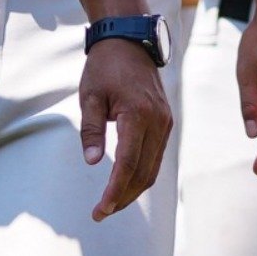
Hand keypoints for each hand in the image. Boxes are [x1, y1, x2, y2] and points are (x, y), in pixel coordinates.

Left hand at [77, 39, 174, 219]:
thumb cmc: (106, 68)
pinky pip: (156, 156)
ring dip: (133, 189)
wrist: (130, 42)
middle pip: (143, 172)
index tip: (101, 209)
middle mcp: (158, 122)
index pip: (128, 163)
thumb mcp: (90, 97)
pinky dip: (142, 175)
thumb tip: (92, 163)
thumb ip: (91, 131)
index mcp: (138, 114)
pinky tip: (125, 183)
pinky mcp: (165, 122)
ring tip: (111, 204)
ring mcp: (165, 123)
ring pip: (153, 168)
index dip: (115, 190)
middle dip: (123, 197)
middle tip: (100, 213)